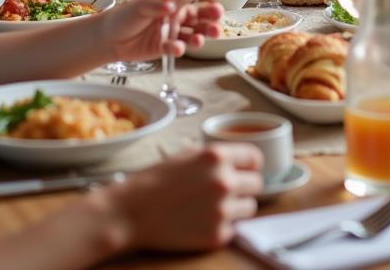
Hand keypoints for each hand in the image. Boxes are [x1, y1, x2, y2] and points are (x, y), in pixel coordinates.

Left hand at [101, 0, 223, 61]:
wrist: (108, 37)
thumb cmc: (124, 15)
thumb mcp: (138, 4)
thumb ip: (155, 4)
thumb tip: (170, 4)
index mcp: (172, 3)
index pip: (195, 2)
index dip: (208, 6)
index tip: (217, 9)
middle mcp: (175, 17)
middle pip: (198, 20)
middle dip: (210, 23)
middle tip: (216, 27)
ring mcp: (171, 34)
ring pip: (191, 35)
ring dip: (199, 38)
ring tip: (200, 40)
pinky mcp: (163, 48)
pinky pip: (175, 49)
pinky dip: (178, 49)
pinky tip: (177, 48)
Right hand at [105, 145, 263, 250]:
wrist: (132, 211)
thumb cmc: (157, 179)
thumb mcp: (187, 154)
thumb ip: (216, 155)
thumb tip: (240, 159)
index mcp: (217, 156)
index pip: (256, 157)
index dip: (251, 164)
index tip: (246, 170)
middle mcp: (224, 181)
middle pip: (257, 183)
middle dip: (245, 186)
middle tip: (228, 191)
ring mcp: (221, 210)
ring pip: (250, 208)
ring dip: (237, 207)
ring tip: (215, 206)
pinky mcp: (216, 235)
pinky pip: (234, 229)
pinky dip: (223, 227)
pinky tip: (204, 221)